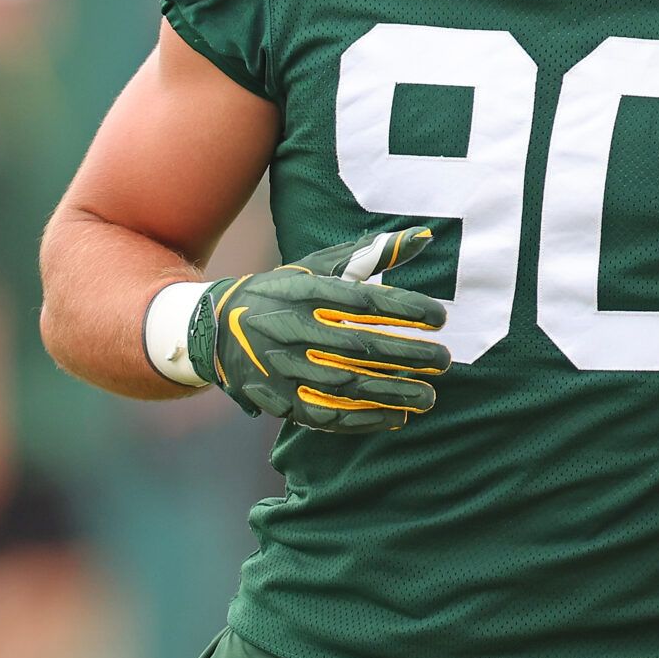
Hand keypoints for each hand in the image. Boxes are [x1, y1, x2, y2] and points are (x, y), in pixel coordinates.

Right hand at [196, 227, 451, 433]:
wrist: (214, 328)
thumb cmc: (282, 292)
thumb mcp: (318, 267)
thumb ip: (373, 255)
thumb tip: (426, 238)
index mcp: (304, 292)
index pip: (364, 301)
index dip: (406, 309)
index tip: (440, 317)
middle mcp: (292, 328)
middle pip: (360, 345)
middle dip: (408, 355)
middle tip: (444, 361)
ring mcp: (282, 367)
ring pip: (346, 384)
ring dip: (392, 392)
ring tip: (429, 396)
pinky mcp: (277, 399)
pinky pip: (326, 414)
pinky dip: (364, 419)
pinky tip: (397, 417)